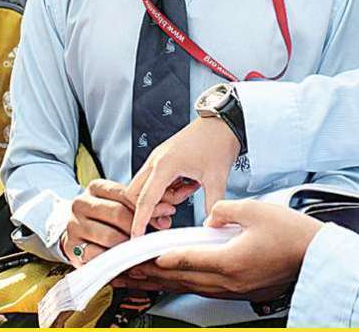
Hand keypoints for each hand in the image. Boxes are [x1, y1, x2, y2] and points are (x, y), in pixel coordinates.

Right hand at [62, 180, 177, 266]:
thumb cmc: (103, 217)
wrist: (74, 231)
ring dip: (130, 246)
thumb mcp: (120, 203)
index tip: (167, 213)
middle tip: (158, 235)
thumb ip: (143, 205)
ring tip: (143, 249)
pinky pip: (99, 256)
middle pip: (118, 214)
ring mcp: (74, 225)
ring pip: (110, 236)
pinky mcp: (71, 247)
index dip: (148, 205)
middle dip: (141, 226)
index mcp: (94, 188)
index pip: (125, 194)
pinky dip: (115, 261)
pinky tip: (127, 262)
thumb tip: (167, 212)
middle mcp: (81, 204)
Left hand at [113, 200, 322, 297]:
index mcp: (228, 261)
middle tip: (125, 273)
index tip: (135, 258)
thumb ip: (223, 210)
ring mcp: (234, 289)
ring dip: (164, 282)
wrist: (318, 256)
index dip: (156, 258)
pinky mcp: (241, 291)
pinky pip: (206, 288)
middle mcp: (227, 281)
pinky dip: (186, 283)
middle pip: (180, 279)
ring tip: (142, 279)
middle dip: (150, 276)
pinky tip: (177, 280)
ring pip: (191, 286)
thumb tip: (209, 218)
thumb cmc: (292, 234)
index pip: (182, 259)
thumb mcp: (254, 210)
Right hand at [126, 116, 240, 236]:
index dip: (139, 220)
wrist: (222, 121)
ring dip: (162, 199)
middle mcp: (156, 161)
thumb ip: (212, 205)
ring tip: (187, 193)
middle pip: (136, 194)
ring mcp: (157, 159)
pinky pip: (155, 181)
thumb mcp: (217, 178)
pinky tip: (186, 186)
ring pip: (145, 189)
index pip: (145, 199)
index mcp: (165, 165)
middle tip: (173, 213)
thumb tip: (209, 225)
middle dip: (151, 209)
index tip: (135, 237)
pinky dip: (166, 190)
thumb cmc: (217, 142)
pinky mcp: (163, 159)